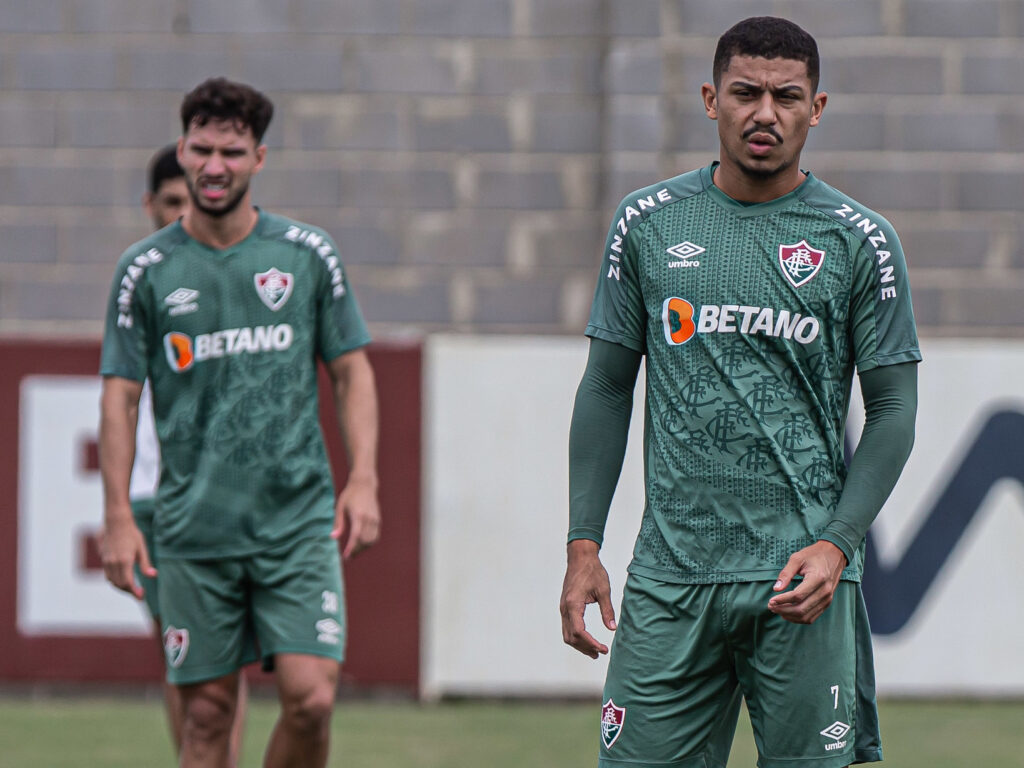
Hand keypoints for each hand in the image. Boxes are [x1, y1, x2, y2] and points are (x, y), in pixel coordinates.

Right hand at [99, 518, 154, 599]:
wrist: (116, 523)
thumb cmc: (132, 534)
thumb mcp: (142, 548)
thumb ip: (146, 564)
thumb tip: (153, 576)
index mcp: (124, 561)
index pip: (127, 583)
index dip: (134, 592)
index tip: (142, 597)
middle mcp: (113, 563)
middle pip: (119, 584)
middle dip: (129, 591)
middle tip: (139, 594)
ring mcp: (106, 561)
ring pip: (112, 581)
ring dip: (121, 587)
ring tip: (132, 588)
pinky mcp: (103, 559)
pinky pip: (108, 575)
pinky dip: (115, 580)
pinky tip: (123, 579)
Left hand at [332, 476, 380, 557]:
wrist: (365, 484)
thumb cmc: (350, 494)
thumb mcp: (340, 507)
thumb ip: (338, 523)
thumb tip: (333, 538)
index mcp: (358, 515)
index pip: (356, 536)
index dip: (351, 548)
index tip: (345, 556)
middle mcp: (368, 518)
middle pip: (364, 541)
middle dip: (356, 550)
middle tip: (347, 555)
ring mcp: (375, 519)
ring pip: (371, 540)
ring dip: (363, 548)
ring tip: (354, 550)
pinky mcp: (378, 520)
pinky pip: (375, 536)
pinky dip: (368, 542)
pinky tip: (361, 543)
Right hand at [559, 539, 616, 658]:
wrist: (580, 558)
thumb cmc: (592, 571)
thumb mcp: (603, 590)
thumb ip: (607, 610)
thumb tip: (612, 628)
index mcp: (573, 604)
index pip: (579, 632)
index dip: (591, 643)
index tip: (603, 649)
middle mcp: (565, 608)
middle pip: (571, 637)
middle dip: (585, 648)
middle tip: (600, 653)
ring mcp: (563, 608)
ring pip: (567, 634)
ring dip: (580, 645)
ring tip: (594, 652)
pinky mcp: (565, 606)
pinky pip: (567, 627)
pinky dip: (576, 637)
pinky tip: (587, 639)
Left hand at [767, 540, 846, 623]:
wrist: (834, 555)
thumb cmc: (814, 555)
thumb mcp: (797, 558)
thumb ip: (786, 573)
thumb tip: (776, 589)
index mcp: (818, 578)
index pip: (798, 596)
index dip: (782, 600)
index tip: (771, 600)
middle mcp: (825, 591)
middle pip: (801, 609)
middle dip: (783, 610)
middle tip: (771, 606)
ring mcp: (827, 599)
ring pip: (806, 617)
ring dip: (790, 616)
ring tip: (777, 610)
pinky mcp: (827, 603)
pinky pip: (812, 617)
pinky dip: (798, 618)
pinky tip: (788, 612)